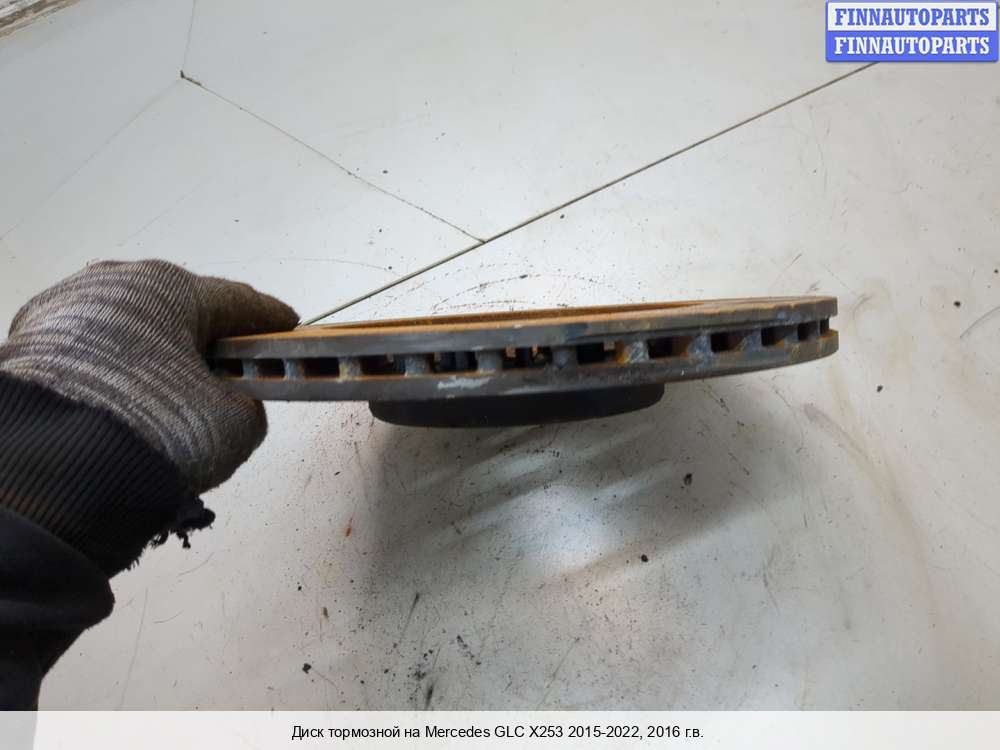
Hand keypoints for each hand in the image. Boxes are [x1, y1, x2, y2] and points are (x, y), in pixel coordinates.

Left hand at [0, 260, 297, 493]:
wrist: (58, 466)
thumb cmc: (156, 429)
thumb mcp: (235, 424)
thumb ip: (251, 403)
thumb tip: (236, 402)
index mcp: (174, 288)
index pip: (239, 301)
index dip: (269, 321)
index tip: (288, 329)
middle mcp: (119, 281)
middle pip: (180, 308)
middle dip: (207, 337)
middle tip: (230, 369)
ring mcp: (70, 305)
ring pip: (133, 324)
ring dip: (159, 350)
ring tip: (174, 389)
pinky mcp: (33, 337)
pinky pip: (95, 345)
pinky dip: (120, 365)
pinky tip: (129, 394)